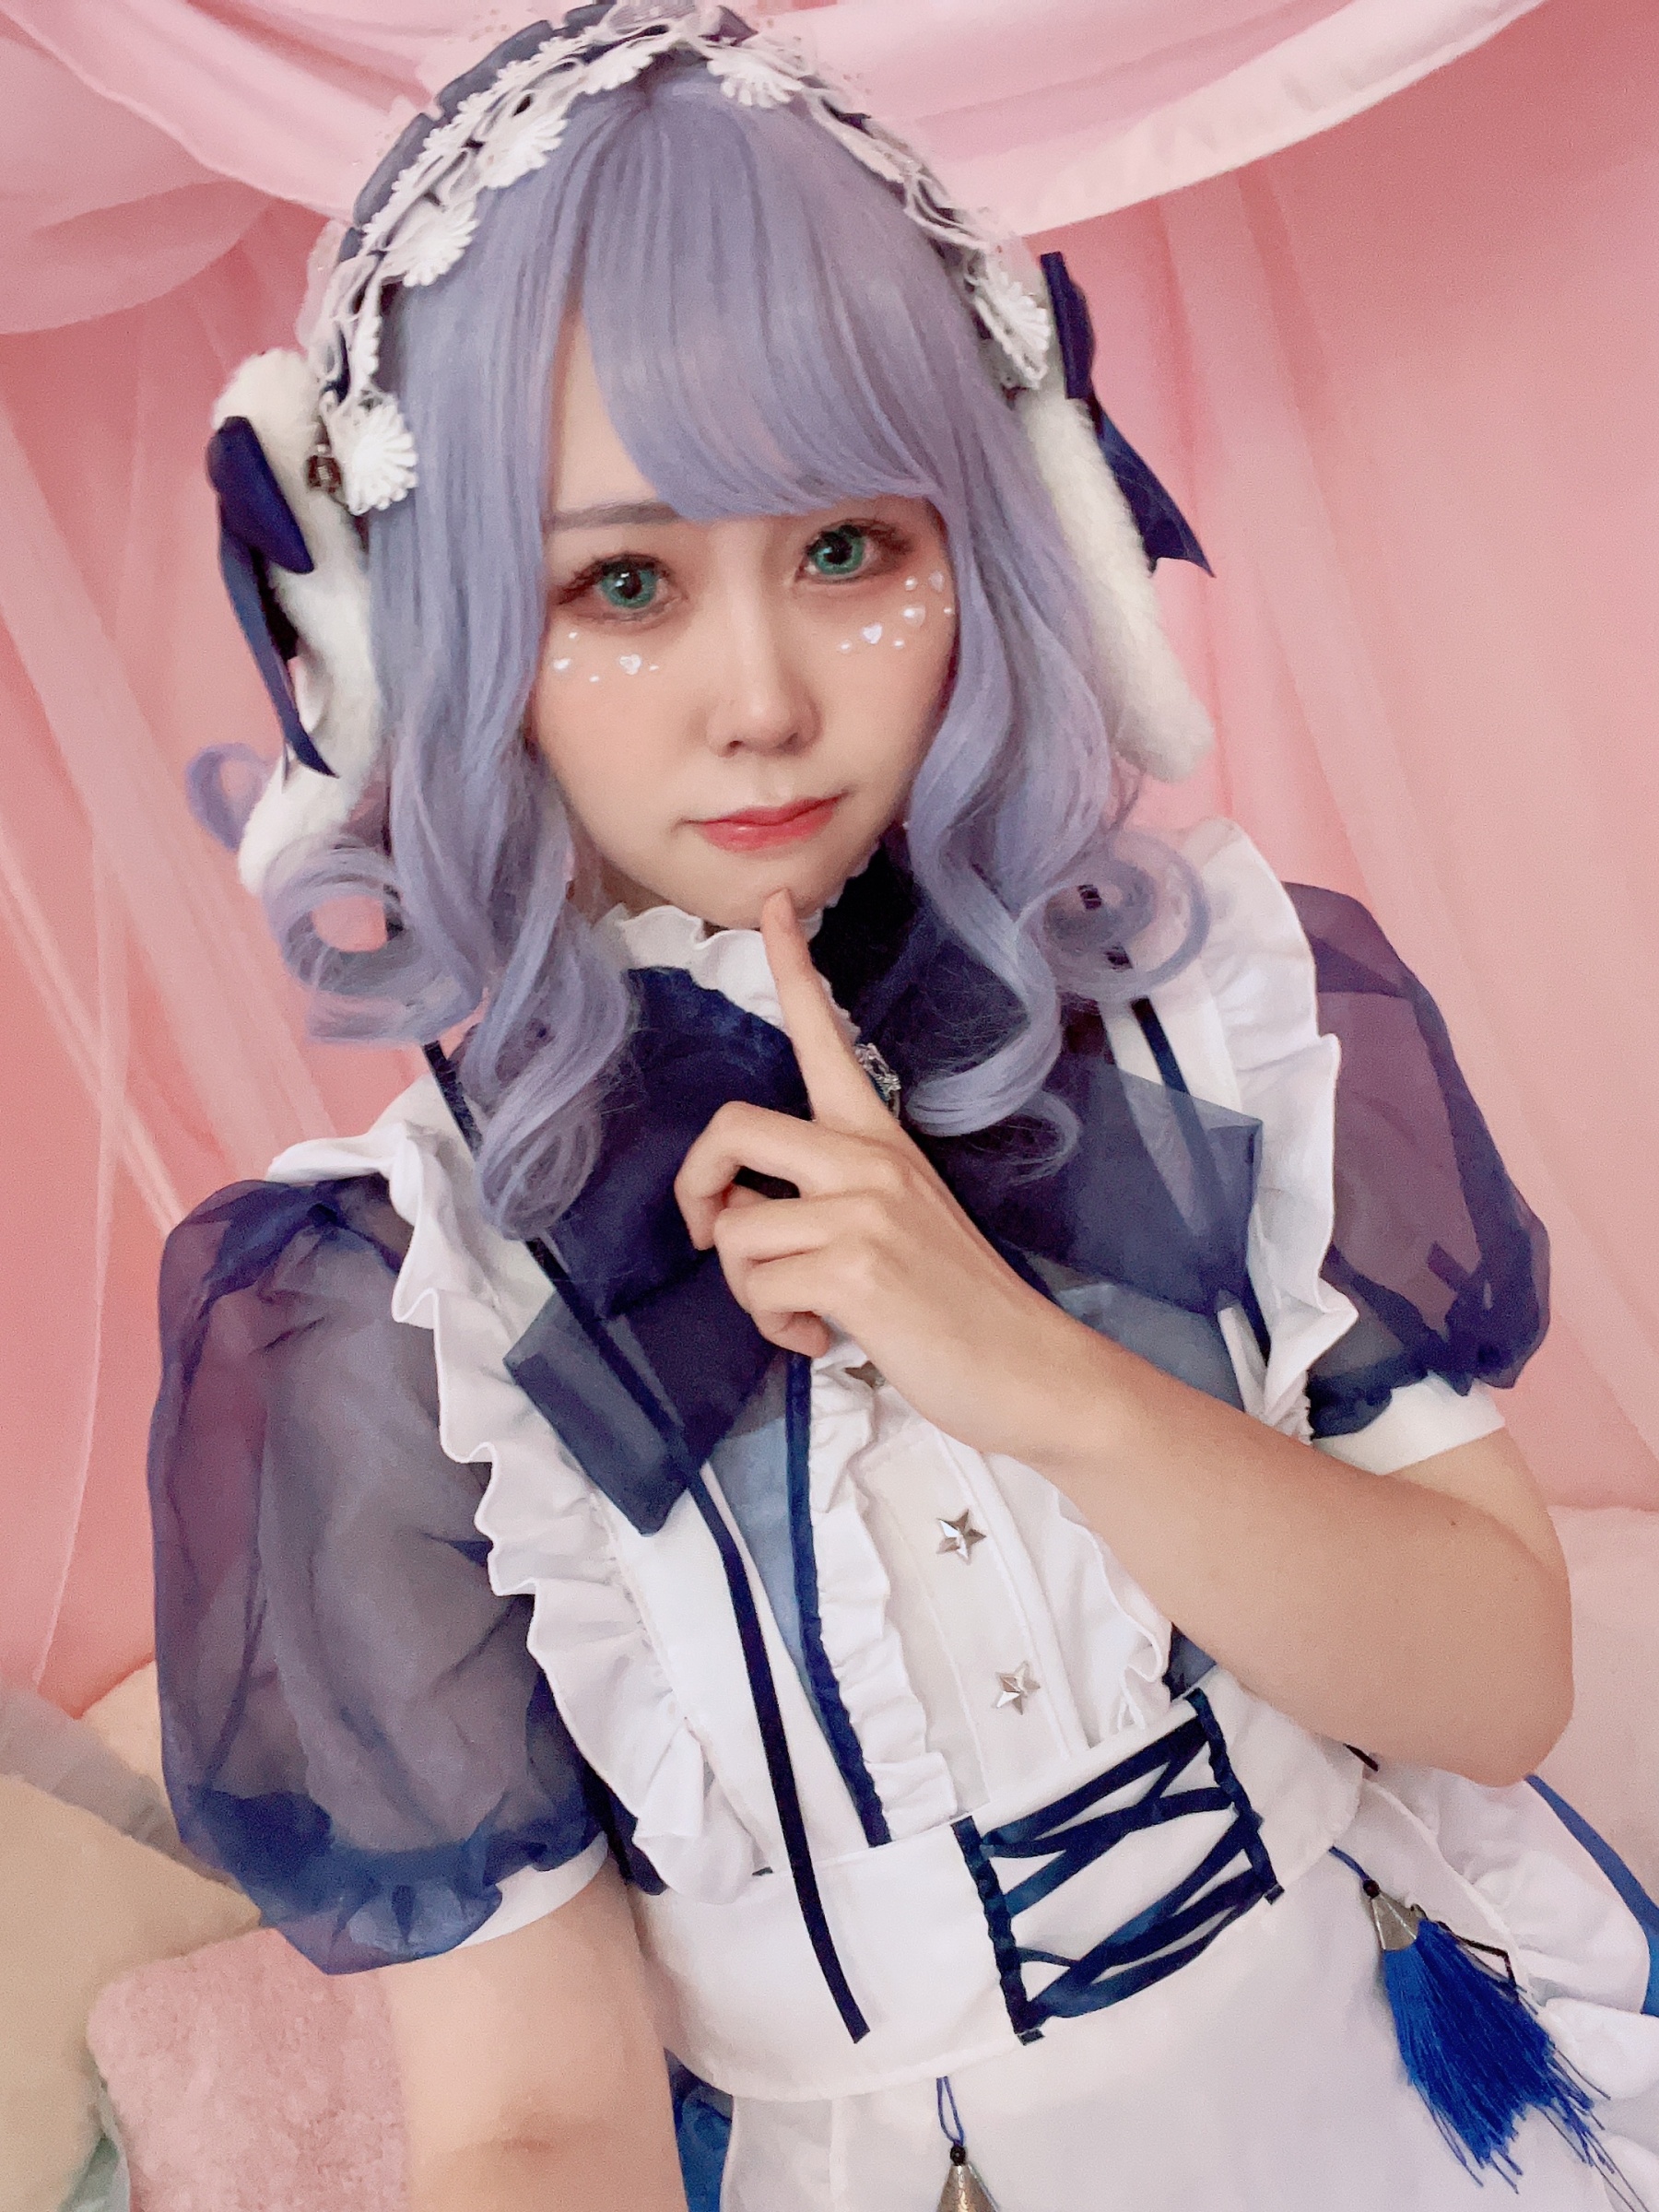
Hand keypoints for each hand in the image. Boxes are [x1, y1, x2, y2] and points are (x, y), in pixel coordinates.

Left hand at [673, 892, 1089, 1455]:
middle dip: (697, 1189)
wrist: (1030, 1369)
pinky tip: (821, 1338)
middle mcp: (868, 1160)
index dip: (792, 967)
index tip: (773, 903)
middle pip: (732, 1127)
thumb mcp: (896, 1226)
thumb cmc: (957, 1306)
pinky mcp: (853, 1268)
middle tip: (714, 1236)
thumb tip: (743, 1225)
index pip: (827, 1035)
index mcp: (878, 1140)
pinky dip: (775, 1328)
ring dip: (750, 1292)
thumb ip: (826, 1203)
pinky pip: (757, 1289)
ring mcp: (862, 1210)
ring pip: (736, 1232)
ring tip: (805, 1313)